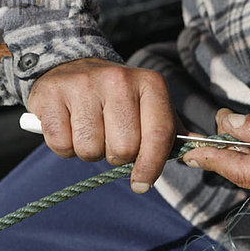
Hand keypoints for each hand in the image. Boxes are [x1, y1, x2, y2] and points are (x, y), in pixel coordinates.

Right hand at [28, 58, 177, 193]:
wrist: (72, 67)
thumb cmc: (119, 98)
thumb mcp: (150, 106)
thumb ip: (172, 132)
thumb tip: (198, 152)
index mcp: (150, 84)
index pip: (159, 136)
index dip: (151, 166)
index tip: (142, 183)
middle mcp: (119, 80)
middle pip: (124, 149)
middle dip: (117, 156)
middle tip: (111, 139)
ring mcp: (83, 85)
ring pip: (91, 150)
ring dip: (90, 151)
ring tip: (90, 130)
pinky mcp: (51, 95)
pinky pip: (61, 145)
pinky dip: (64, 146)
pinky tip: (69, 126)